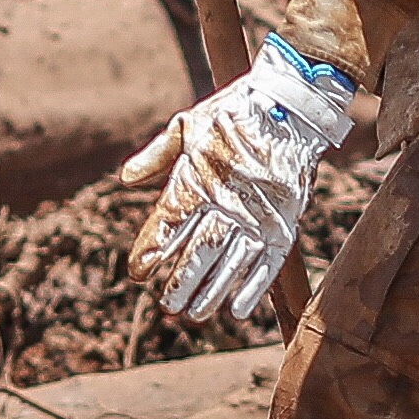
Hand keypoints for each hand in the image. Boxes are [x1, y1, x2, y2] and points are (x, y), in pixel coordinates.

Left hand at [119, 39, 356, 322]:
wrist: (292, 104)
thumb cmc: (235, 111)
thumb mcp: (189, 124)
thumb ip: (158, 155)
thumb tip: (125, 179)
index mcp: (199, 176)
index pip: (168, 224)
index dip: (151, 252)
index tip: (138, 274)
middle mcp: (227, 199)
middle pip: (198, 252)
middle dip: (180, 282)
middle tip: (167, 307)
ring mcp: (259, 212)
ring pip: (230, 263)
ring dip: (211, 292)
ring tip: (195, 314)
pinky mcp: (285, 219)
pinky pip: (267, 262)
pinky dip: (252, 288)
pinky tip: (236, 310)